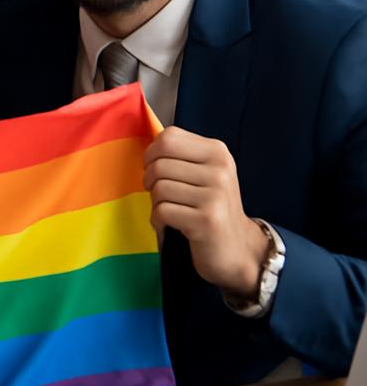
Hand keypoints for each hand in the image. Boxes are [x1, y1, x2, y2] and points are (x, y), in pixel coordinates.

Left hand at [143, 126, 268, 298]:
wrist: (237, 248)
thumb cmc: (210, 206)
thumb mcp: (203, 172)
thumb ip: (180, 154)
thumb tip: (148, 144)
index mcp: (217, 152)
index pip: (168, 137)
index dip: (151, 153)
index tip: (155, 168)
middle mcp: (220, 170)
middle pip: (159, 164)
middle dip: (150, 181)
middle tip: (160, 195)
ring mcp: (215, 195)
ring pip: (159, 188)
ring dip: (156, 203)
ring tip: (171, 210)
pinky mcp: (207, 220)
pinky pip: (162, 211)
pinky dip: (159, 220)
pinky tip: (171, 225)